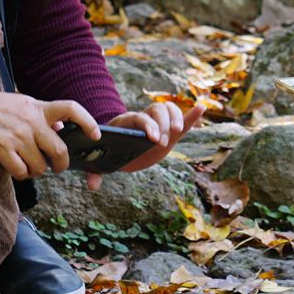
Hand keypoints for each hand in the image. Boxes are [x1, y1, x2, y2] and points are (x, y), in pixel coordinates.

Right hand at [0, 76, 97, 179]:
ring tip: (30, 166)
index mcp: (39, 108)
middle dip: (62, 164)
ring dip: (38, 171)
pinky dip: (22, 174)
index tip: (95, 135)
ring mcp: (17, 137)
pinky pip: (21, 172)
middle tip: (58, 167)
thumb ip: (43, 115)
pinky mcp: (3, 149)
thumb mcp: (24, 103)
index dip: (87, 122)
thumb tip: (62, 127)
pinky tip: (18, 169)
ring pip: (40, 166)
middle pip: (59, 150)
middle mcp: (31, 123)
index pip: (71, 108)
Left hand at [87, 100, 204, 189]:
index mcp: (127, 123)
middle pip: (157, 110)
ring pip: (169, 109)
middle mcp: (143, 119)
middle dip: (162, 124)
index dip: (148, 126)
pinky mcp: (168, 131)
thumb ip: (96, 172)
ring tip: (177, 130)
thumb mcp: (102, 161)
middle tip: (162, 141)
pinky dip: (191, 115)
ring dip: (176, 117)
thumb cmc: (110, 152)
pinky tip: (201, 108)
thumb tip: (92, 185)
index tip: (153, 139)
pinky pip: (181, 120)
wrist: (118, 145)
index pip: (140, 118)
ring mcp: (157, 123)